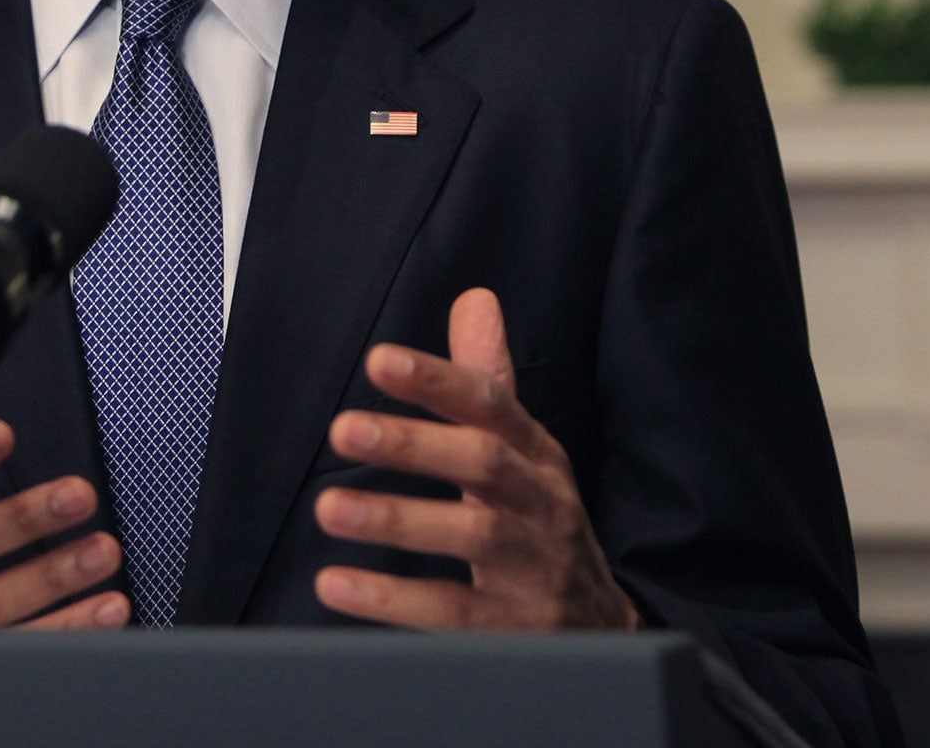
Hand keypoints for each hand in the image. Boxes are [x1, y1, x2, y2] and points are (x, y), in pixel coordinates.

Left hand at [312, 288, 637, 631]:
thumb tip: (475, 298)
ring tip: (328, 507)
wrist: (601, 630)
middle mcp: (543, 505)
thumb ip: (487, 380)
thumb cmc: (539, 522)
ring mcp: (535, 569)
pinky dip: (392, 600)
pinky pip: (453, 614)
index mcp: (538, 455)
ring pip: (472, 539)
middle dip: (414, 445)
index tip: (379, 360)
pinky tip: (337, 584)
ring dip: (396, 520)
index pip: (491, 404)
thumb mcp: (523, 451)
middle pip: (484, 465)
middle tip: (342, 428)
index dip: (437, 380)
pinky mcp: (516, 630)